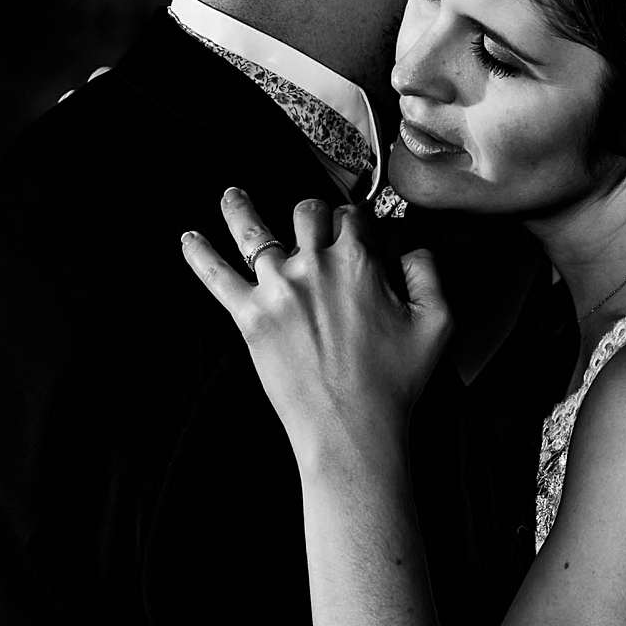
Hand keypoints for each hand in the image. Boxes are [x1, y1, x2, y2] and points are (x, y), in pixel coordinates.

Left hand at [182, 190, 450, 470]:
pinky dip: (199, 255)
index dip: (355, 222)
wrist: (350, 429)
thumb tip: (412, 247)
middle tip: (311, 225)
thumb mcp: (437, 321)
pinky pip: (216, 276)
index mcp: (357, 261)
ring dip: (240, 208)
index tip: (356, 232)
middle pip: (306, 213)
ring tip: (231, 196)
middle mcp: (313, 265)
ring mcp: (276, 288)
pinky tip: (189, 240)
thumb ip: (427, 271)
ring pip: (253, 230)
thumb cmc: (394, 382)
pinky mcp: (249, 317)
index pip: (351, 217)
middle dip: (312, 214)